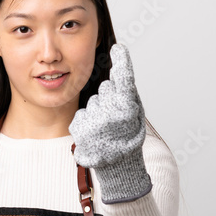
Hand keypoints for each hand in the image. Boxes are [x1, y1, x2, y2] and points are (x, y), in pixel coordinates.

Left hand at [68, 43, 151, 203]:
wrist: (118, 167)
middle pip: (105, 88)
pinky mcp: (80, 129)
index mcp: (127, 107)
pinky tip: (95, 134)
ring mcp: (94, 121)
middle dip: (110, 97)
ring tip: (106, 129)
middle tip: (117, 117)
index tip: (119, 48)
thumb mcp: (135, 116)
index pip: (124, 78)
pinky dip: (87, 121)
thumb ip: (127, 93)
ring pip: (93, 102)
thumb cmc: (128, 139)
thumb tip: (116, 69)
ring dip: (98, 111)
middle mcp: (110, 112)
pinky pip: (82, 114)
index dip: (122, 62)